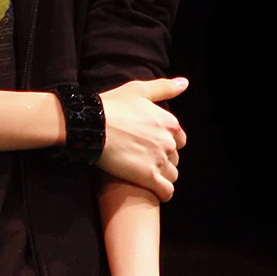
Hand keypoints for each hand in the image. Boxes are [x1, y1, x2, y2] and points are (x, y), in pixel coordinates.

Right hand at [98, 77, 187, 200]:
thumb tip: (185, 82)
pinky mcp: (149, 177)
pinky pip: (166, 192)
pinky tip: (152, 189)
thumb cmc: (112, 105)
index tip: (150, 143)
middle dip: (164, 159)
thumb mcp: (138, 90)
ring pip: (172, 175)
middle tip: (144, 157)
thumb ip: (164, 87)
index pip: (180, 139)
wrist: (91, 125)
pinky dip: (162, 192)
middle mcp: (169, 142)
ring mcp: (160, 160)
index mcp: (169, 123)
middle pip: (175, 158)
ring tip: (145, 172)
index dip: (166, 141)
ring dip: (162, 176)